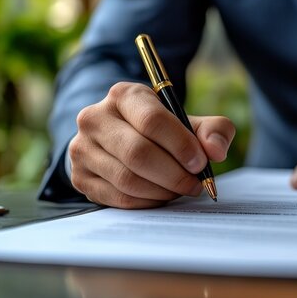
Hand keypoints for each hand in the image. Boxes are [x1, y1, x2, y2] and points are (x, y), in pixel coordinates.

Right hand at [69, 82, 234, 208]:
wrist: (121, 140)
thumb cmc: (162, 131)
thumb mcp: (189, 122)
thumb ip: (214, 130)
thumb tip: (216, 150)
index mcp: (124, 95)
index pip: (152, 121)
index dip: (181, 145)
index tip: (200, 163)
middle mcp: (95, 118)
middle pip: (138, 153)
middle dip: (174, 174)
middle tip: (194, 184)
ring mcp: (82, 148)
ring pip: (127, 179)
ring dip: (162, 190)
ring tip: (180, 189)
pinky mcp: (80, 176)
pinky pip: (118, 198)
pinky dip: (147, 202)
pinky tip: (161, 196)